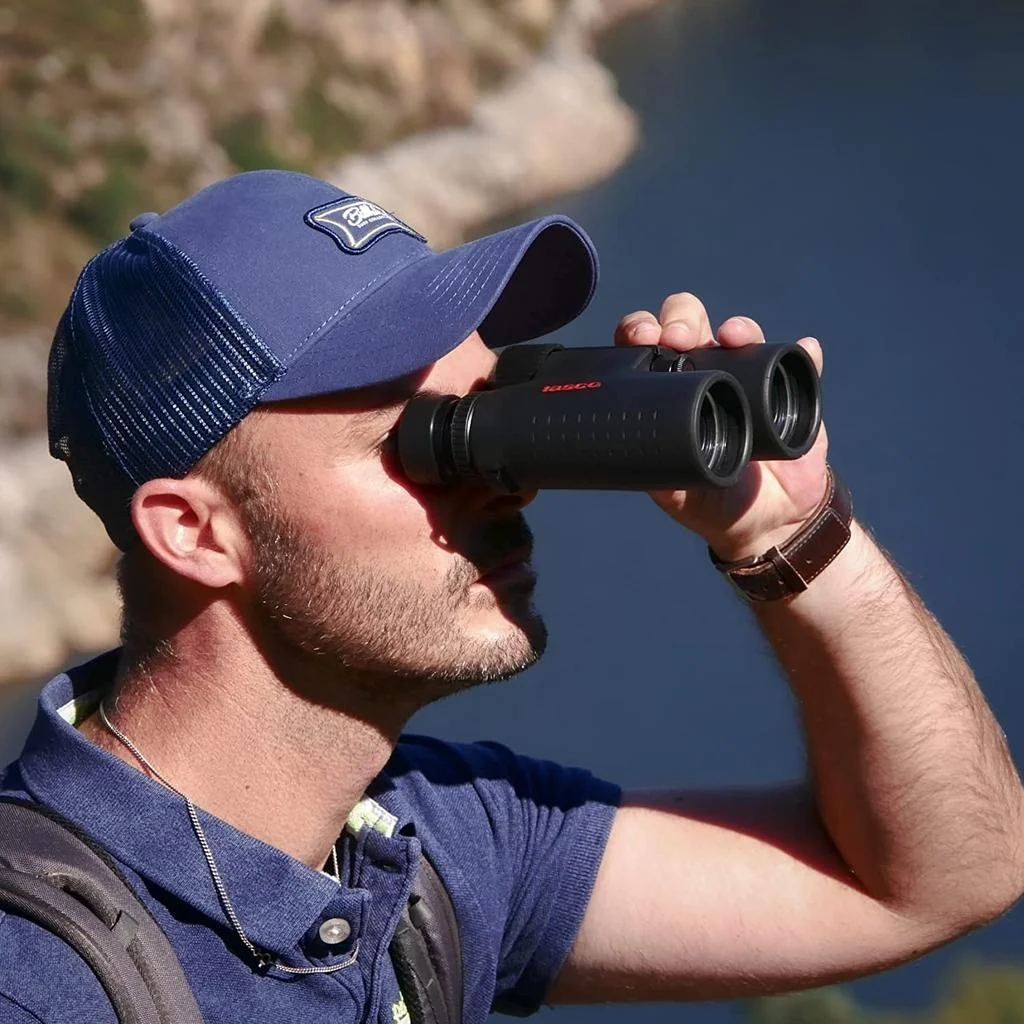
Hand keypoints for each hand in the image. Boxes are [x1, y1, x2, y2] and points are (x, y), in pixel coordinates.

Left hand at [614, 293, 828, 561]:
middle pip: (690, 324)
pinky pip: (800, 363)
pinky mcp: (788, 390)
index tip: (642, 339)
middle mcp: (704, 373)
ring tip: (733, 336)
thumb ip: (660, 474)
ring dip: (738, 327)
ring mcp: (748, 377)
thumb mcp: (676, 493)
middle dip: (682, 319)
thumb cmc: (713, 503)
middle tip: (679, 338)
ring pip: (740, 334)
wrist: (767, 520)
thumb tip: (644, 452)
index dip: (639, 332)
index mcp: (666, 391)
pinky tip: (805, 348)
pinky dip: (804, 353)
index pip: (646, 347)